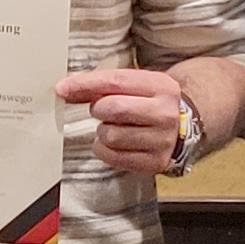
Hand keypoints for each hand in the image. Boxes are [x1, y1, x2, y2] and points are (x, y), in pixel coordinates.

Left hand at [60, 66, 193, 176]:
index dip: (85, 84)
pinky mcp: (156, 162)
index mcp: (161, 86)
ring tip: (114, 127)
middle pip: (113, 108)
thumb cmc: (149, 103)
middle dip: (98, 109)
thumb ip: (101, 85)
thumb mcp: (134, 86)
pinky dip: (104, 150)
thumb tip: (65, 90)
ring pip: (111, 135)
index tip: (62, 89)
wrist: (182, 127)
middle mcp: (165, 113)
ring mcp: (163, 140)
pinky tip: (114, 143)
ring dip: (103, 132)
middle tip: (103, 111)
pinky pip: (113, 157)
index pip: (116, 81)